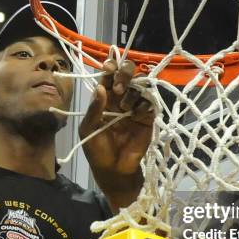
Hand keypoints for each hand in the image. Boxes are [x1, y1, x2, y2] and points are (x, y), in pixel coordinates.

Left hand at [79, 59, 154, 208]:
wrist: (114, 171)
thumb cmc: (97, 150)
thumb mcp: (88, 129)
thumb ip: (94, 109)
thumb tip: (100, 87)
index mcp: (104, 99)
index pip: (108, 77)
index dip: (110, 67)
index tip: (109, 67)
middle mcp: (121, 99)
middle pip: (127, 75)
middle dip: (124, 73)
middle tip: (118, 87)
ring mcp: (135, 107)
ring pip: (140, 86)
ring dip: (132, 91)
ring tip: (124, 107)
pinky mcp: (148, 118)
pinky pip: (150, 103)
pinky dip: (144, 104)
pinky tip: (136, 114)